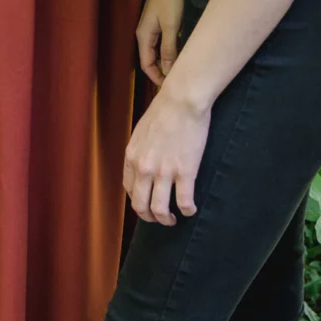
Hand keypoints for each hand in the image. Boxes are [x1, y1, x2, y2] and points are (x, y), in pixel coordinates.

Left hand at [122, 85, 209, 224]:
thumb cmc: (164, 111)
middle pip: (141, 206)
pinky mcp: (185, 172)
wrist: (182, 100)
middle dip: (150, 218)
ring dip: (167, 220)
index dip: (139, 201)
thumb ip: (139, 152)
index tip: (148, 202)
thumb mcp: (141, 132)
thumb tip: (143, 166)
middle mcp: (144, 168)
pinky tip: (191, 209)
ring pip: (161, 210)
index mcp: (132, 157)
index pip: (129, 190)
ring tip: (174, 219)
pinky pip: (184, 202)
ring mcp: (164, 172)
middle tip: (160, 218)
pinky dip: (188, 210)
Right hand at [136, 0, 183, 85]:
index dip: (157, 77)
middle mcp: (144, 35)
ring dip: (166, 63)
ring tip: (180, 71)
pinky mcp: (159, 25)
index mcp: (143, 36)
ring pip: (157, 53)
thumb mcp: (171, 26)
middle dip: (162, 72)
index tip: (170, 86)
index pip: (146, 65)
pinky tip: (179, 57)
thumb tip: (168, 71)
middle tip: (178, 80)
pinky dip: (169, 53)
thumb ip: (169, 49)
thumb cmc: (170, 1)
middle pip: (150, 61)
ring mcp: (151, 30)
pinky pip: (161, 45)